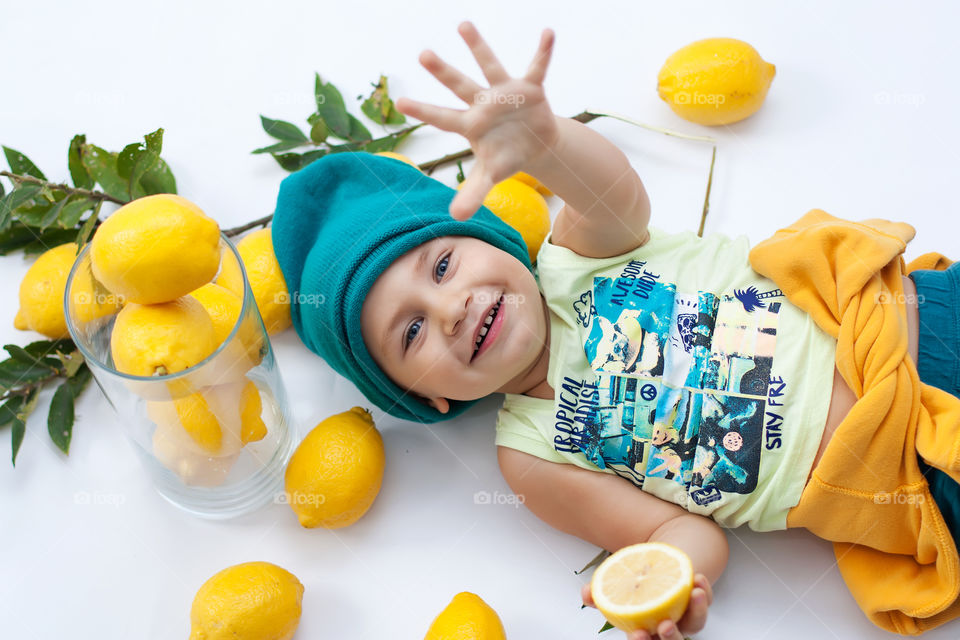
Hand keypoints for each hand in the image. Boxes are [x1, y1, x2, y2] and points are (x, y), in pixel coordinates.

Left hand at [394, 20, 559, 220]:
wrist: (535, 143)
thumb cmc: (506, 156)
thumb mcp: (491, 176)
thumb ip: (474, 193)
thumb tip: (456, 218)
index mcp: (471, 124)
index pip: (443, 117)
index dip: (424, 111)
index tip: (400, 102)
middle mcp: (483, 103)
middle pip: (459, 86)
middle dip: (442, 71)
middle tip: (421, 54)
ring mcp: (505, 92)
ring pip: (489, 66)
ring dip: (478, 47)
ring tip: (462, 25)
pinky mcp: (530, 87)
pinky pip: (538, 66)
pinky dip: (544, 51)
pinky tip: (548, 33)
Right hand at [581, 573, 713, 639]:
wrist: (659, 565)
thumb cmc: (636, 582)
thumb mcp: (614, 584)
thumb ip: (599, 592)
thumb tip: (585, 593)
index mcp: (646, 630)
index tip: (636, 633)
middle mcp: (667, 627)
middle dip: (671, 637)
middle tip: (665, 625)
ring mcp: (686, 616)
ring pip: (696, 624)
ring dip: (697, 612)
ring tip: (693, 594)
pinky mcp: (699, 603)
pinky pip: (707, 602)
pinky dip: (705, 592)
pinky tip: (698, 580)